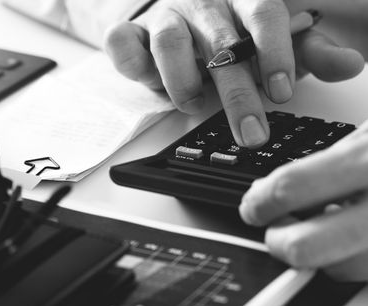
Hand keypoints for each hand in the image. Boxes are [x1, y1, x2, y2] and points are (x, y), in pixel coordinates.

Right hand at [104, 0, 363, 147]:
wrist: (180, 14)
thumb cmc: (233, 33)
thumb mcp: (274, 42)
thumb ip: (308, 50)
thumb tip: (350, 65)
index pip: (265, 14)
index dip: (275, 52)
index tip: (282, 92)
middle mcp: (204, 4)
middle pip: (220, 41)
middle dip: (236, 91)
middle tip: (250, 132)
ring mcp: (165, 16)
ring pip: (169, 40)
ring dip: (182, 79)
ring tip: (193, 104)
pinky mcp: (133, 33)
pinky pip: (121, 40)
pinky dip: (126, 58)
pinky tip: (141, 74)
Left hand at [239, 121, 367, 280]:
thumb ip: (326, 163)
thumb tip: (271, 190)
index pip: (290, 188)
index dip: (260, 201)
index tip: (252, 206)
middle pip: (303, 247)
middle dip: (278, 240)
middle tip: (276, 230)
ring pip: (338, 269)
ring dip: (318, 253)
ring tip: (320, 229)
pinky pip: (366, 272)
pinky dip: (349, 256)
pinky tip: (349, 234)